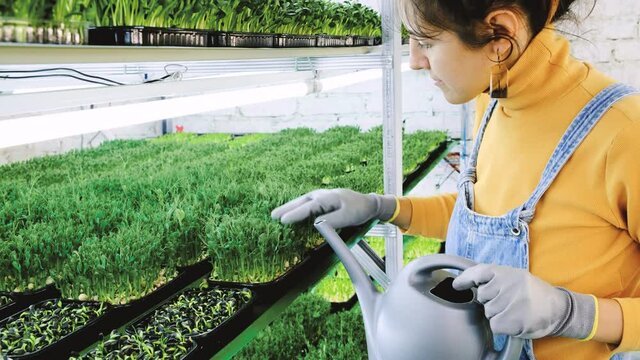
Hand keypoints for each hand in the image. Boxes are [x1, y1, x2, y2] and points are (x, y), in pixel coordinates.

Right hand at [271, 189, 396, 228]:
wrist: (368, 204)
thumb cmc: (358, 210)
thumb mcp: (347, 217)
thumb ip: (332, 220)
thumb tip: (316, 224)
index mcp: (327, 198)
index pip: (308, 207)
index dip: (295, 214)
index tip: (283, 221)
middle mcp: (321, 195)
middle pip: (300, 202)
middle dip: (286, 209)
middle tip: (272, 216)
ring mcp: (320, 197)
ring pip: (301, 202)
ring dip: (289, 207)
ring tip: (276, 215)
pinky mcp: (321, 201)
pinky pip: (306, 205)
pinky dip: (297, 208)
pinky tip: (291, 214)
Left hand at [452, 264, 595, 339]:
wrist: (559, 308)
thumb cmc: (532, 293)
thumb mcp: (515, 277)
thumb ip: (494, 278)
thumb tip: (466, 283)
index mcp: (507, 272)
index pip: (478, 272)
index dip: (465, 279)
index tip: (456, 285)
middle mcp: (508, 284)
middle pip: (481, 296)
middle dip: (490, 301)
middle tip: (509, 301)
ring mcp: (512, 302)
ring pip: (488, 312)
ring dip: (498, 314)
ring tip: (516, 310)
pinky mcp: (514, 320)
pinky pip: (495, 325)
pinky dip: (503, 326)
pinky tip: (516, 320)